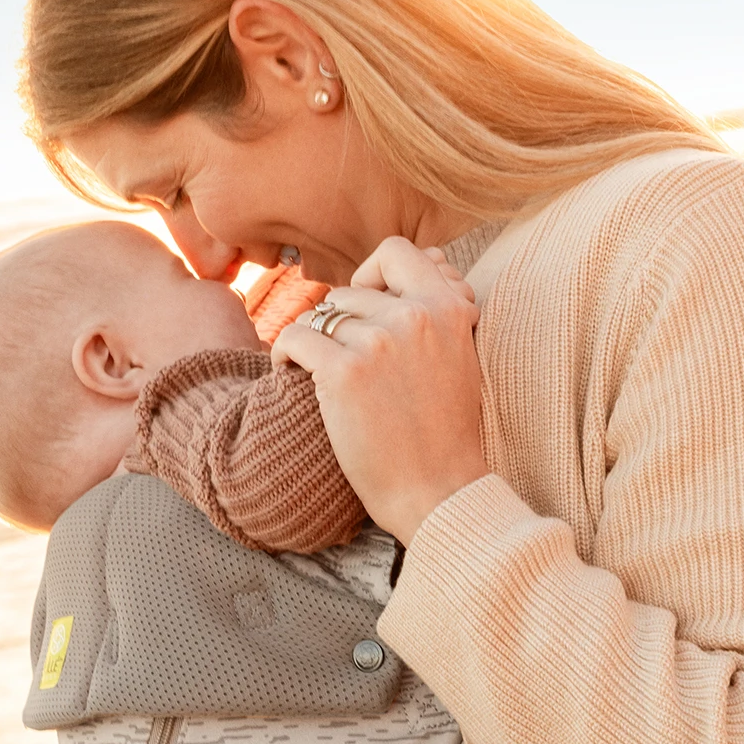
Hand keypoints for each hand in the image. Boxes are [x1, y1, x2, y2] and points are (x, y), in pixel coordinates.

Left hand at [271, 238, 486, 544]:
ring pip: (319, 315)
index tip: (366, 307)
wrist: (439, 491)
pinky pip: (294, 337)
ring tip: (316, 373)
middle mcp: (415, 316)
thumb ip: (440, 310)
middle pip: (348, 291)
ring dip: (311, 341)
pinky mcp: (344, 371)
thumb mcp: (459, 357)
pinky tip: (288, 373)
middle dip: (338, 324)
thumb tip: (428, 260)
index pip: (396, 252)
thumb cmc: (445, 433)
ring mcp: (379, 341)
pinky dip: (284, 354)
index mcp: (448, 308)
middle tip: (341, 362)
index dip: (372, 273)